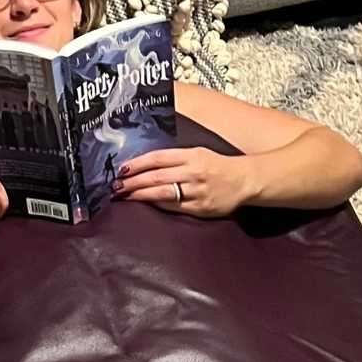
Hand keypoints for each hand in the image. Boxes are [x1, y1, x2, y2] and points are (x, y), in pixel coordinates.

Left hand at [111, 147, 249, 217]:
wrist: (245, 180)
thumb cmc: (217, 165)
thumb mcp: (198, 153)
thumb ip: (175, 158)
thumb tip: (145, 163)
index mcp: (192, 155)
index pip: (158, 158)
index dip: (137, 163)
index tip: (121, 169)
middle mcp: (193, 172)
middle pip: (156, 176)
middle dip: (133, 181)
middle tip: (116, 186)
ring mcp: (197, 191)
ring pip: (162, 193)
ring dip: (140, 195)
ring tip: (125, 195)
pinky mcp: (200, 208)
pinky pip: (173, 207)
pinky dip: (157, 204)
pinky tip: (145, 204)